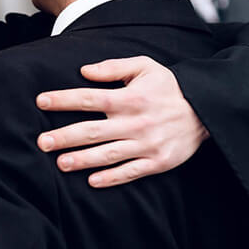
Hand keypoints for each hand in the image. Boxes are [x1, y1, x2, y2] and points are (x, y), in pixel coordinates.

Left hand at [36, 56, 208, 187]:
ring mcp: (147, 144)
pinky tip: (92, 181)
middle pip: (93, 131)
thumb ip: (114, 67)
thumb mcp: (145, 67)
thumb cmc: (169, 88)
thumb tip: (84, 70)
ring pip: (108, 154)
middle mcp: (136, 122)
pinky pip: (130, 172)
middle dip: (64, 136)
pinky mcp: (158, 162)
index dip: (64, 99)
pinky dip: (111, 178)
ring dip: (82, 160)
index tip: (41, 101)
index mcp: (131, 98)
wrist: (206, 110)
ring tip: (60, 163)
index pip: (90, 98)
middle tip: (41, 142)